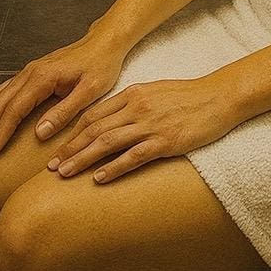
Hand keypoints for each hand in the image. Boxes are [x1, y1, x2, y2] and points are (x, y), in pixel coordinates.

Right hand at [0, 29, 128, 156]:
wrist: (103, 43)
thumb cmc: (100, 66)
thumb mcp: (89, 91)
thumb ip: (64, 112)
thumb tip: (39, 134)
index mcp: (43, 77)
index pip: (15, 108)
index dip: (1, 131)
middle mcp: (30, 72)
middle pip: (0, 102)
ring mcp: (28, 72)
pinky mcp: (31, 74)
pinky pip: (4, 91)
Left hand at [45, 76, 236, 183]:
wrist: (218, 97)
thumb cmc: (187, 96)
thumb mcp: (154, 92)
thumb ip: (132, 103)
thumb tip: (111, 119)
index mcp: (132, 94)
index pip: (94, 115)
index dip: (72, 132)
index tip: (58, 148)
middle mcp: (136, 108)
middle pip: (94, 130)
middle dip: (70, 148)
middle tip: (52, 166)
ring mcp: (149, 125)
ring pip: (107, 143)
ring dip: (83, 159)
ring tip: (65, 174)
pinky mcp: (164, 142)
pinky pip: (133, 157)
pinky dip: (113, 168)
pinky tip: (99, 179)